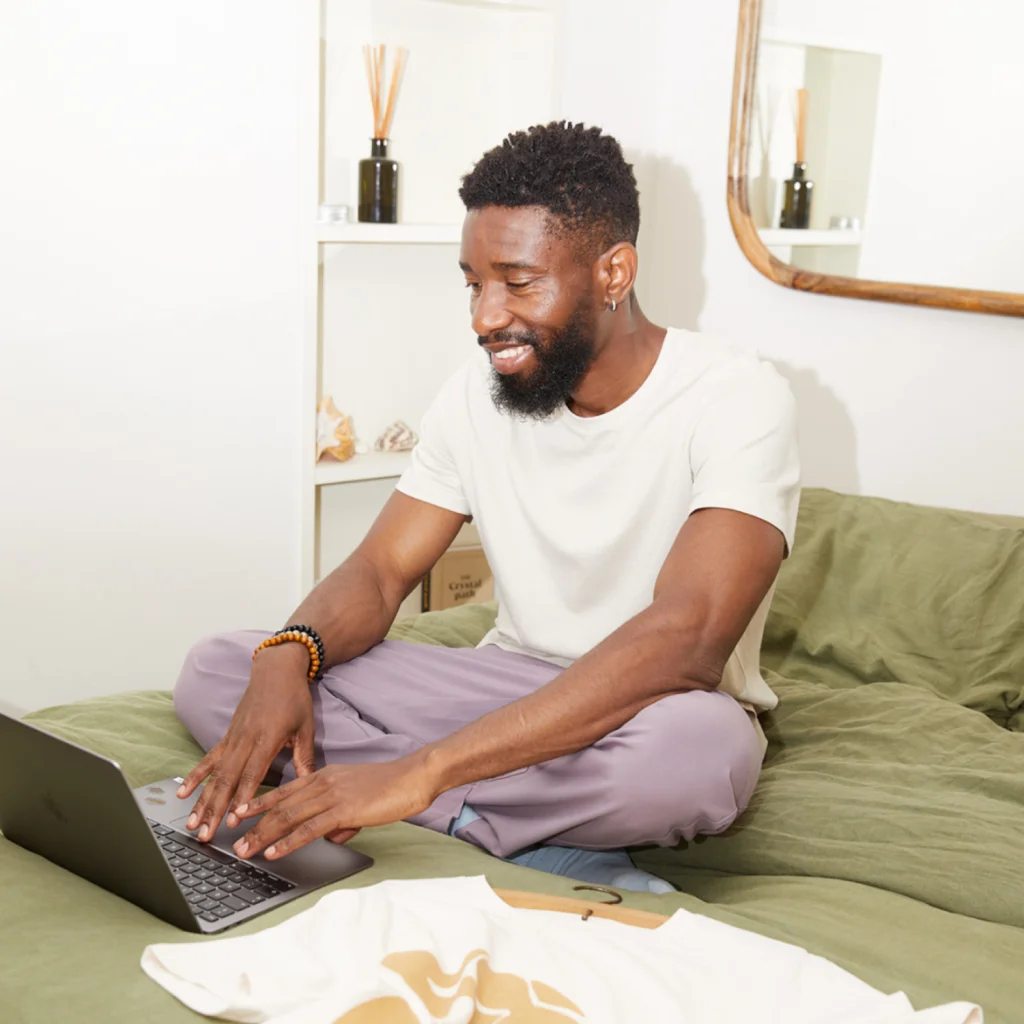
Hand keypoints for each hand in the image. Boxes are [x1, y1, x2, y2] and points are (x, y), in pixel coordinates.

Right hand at [176, 643, 316, 840]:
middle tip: (206, 834)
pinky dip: (195, 777)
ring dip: (202, 800)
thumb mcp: (305, 726)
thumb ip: (304, 757)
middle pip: (228, 779)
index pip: (252, 772)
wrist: (276, 670)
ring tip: (192, 823)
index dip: (243, 796)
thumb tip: (308, 783)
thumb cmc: (294, 698)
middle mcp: (246, 739)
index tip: (234, 818)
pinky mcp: (227, 735)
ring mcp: (233, 738)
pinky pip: (209, 759)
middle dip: (216, 809)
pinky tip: (182, 793)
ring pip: (215, 774)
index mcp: (268, 738)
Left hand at [231, 757, 436, 860]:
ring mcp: (332, 795)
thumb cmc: (391, 787)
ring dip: (264, 836)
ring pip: (289, 817)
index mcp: (325, 776)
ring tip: (245, 851)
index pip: (285, 790)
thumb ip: (341, 817)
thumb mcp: (359, 800)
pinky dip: (288, 841)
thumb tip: (331, 836)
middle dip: (254, 826)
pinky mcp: (344, 809)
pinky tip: (275, 852)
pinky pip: (309, 828)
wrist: (412, 777)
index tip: (241, 813)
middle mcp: (323, 782)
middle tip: (235, 843)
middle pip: (281, 806)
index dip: (260, 803)